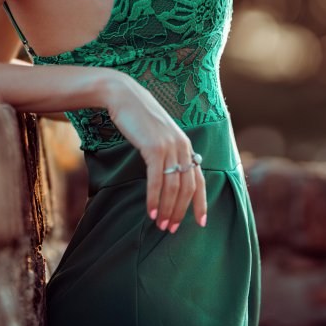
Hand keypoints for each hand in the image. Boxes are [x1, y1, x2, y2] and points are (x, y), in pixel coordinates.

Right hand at [100, 71, 206, 232]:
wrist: (124, 96)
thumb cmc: (138, 117)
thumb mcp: (158, 135)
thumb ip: (167, 152)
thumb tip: (168, 175)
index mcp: (186, 145)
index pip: (199, 179)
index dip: (201, 203)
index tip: (201, 223)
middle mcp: (182, 147)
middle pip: (187, 187)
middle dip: (180, 211)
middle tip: (172, 229)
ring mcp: (169, 147)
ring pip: (173, 187)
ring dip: (168, 209)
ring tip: (161, 225)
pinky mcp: (154, 147)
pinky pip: (157, 180)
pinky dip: (154, 198)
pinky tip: (150, 211)